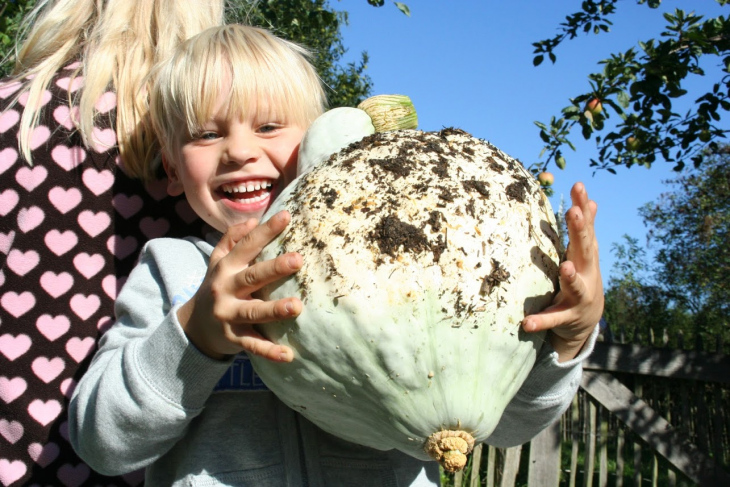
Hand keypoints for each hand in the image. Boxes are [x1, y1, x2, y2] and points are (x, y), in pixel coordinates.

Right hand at [178, 211, 301, 361]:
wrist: (193, 326)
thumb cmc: (217, 287)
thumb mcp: (219, 262)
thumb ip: (232, 240)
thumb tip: (251, 220)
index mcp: (226, 267)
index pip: (247, 246)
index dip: (266, 231)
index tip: (286, 217)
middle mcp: (226, 289)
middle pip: (251, 277)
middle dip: (274, 268)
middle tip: (298, 260)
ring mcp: (228, 315)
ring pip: (253, 312)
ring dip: (274, 309)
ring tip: (296, 306)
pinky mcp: (233, 338)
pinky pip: (252, 345)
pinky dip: (269, 351)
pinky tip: (288, 354)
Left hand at [522, 183, 603, 361]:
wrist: (587, 318)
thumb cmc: (582, 277)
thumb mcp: (584, 253)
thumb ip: (585, 229)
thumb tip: (590, 201)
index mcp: (586, 255)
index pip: (585, 227)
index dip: (583, 207)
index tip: (578, 186)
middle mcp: (587, 272)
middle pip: (584, 249)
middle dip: (580, 231)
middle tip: (574, 211)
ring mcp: (579, 296)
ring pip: (576, 285)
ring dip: (571, 276)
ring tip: (565, 267)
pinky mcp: (567, 316)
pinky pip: (553, 319)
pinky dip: (541, 321)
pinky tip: (526, 323)